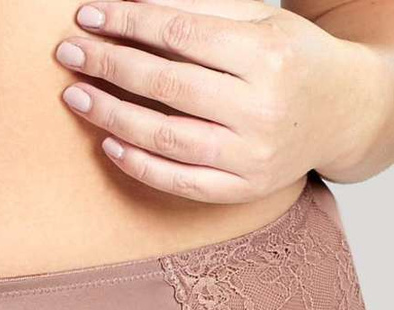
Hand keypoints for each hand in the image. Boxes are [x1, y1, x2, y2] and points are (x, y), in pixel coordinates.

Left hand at [55, 0, 389, 201]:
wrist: (340, 111)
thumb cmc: (289, 59)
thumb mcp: (258, 21)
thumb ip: (200, 11)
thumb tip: (132, 4)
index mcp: (266, 55)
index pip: (181, 34)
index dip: (128, 23)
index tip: (88, 14)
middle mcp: (259, 108)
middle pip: (166, 86)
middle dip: (110, 65)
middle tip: (70, 53)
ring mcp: (249, 156)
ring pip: (164, 137)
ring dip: (111, 115)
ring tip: (78, 96)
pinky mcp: (241, 190)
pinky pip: (177, 181)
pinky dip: (137, 163)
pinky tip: (108, 142)